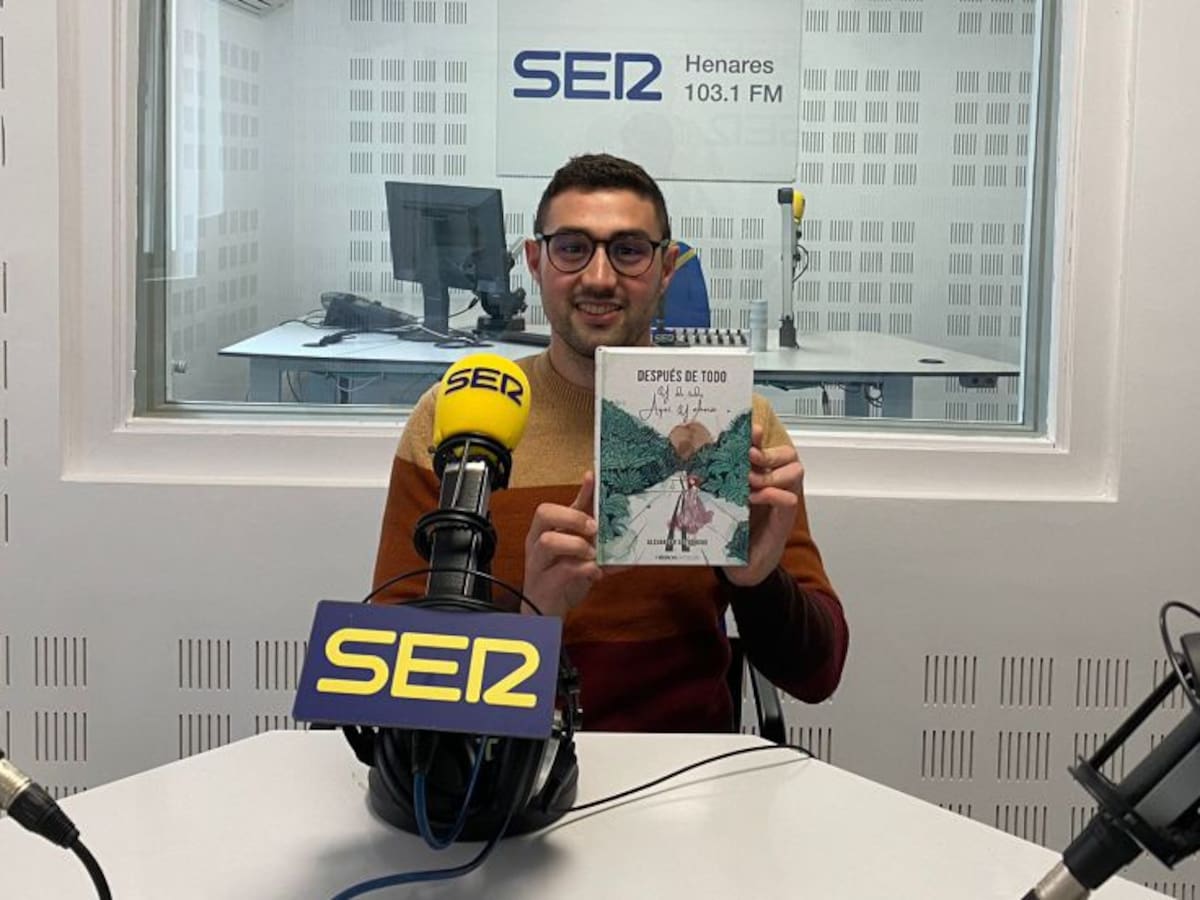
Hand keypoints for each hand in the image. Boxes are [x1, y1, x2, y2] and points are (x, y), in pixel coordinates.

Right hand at [523, 471, 603, 617]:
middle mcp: (538, 542)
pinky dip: (584, 570)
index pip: (560, 503)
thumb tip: (625, 530)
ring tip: (592, 554)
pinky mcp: (545, 583)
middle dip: (572, 516)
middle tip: (593, 528)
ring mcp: (539, 562)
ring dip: (576, 544)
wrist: (544, 613)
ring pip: (549, 540)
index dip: (577, 491)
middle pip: (544, 513)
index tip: (593, 478)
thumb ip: (596, 539)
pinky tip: (595, 573)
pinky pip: (562, 570)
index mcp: (546, 530)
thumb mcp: (578, 553)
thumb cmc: (560, 579)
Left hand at [721, 424, 803, 586]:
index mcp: (759, 476)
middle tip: (749, 457)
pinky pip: (789, 500)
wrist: (741, 567)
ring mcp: (781, 502)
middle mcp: (774, 485)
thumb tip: (694, 456)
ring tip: (750, 481)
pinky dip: (773, 495)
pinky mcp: (783, 521)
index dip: (760, 436)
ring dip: (771, 473)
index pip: (768, 446)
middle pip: (788, 454)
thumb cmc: (731, 530)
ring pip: (794, 472)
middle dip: (767, 452)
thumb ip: (717, 480)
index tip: (748, 430)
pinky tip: (754, 498)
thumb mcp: (721, 499)